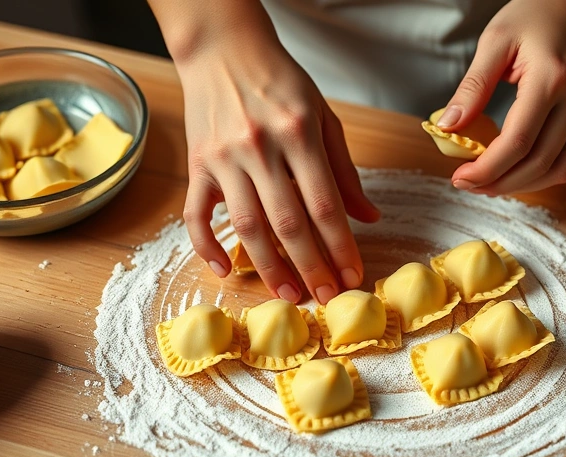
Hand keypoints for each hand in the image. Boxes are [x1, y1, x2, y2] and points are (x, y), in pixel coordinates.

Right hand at [159, 3, 378, 303]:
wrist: (223, 49)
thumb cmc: (280, 82)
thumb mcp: (323, 117)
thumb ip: (344, 171)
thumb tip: (369, 218)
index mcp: (299, 133)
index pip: (325, 205)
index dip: (341, 247)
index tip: (353, 277)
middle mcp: (260, 147)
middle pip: (289, 223)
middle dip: (311, 267)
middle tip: (325, 299)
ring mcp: (223, 158)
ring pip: (248, 225)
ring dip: (270, 267)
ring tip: (290, 295)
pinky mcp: (196, 164)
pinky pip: (196, 214)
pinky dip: (207, 246)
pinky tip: (225, 270)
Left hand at [436, 0, 565, 195]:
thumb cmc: (537, 15)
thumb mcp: (495, 41)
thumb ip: (472, 87)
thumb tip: (448, 126)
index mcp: (553, 78)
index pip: (517, 142)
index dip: (486, 169)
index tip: (460, 178)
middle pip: (538, 163)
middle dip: (499, 182)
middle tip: (469, 184)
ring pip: (558, 170)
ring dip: (521, 184)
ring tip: (490, 182)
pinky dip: (541, 172)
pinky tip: (515, 169)